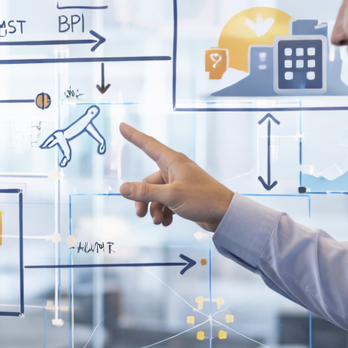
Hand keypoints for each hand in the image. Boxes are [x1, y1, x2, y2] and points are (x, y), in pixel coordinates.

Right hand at [117, 124, 235, 231]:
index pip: (148, 145)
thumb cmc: (203, 199)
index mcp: (173, 162)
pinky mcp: (182, 196)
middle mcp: (175, 170)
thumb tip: (123, 189)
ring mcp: (178, 183)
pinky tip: (167, 221)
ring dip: (154, 209)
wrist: (225, 215)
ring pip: (155, 195)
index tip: (122, 126)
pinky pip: (164, 202)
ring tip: (159, 221)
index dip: (133, 136)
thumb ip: (145, 192)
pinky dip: (163, 212)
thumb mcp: (171, 196)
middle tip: (141, 214)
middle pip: (147, 182)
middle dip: (143, 199)